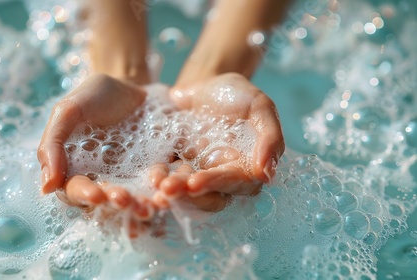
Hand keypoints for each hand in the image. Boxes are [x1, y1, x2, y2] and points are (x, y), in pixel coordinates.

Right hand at [37, 74, 156, 221]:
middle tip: (125, 200)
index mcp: (75, 168)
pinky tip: (168, 193)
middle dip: (115, 203)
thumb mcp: (69, 111)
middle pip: (106, 201)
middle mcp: (101, 178)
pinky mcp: (154, 172)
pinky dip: (162, 193)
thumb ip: (53, 144)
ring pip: (133, 199)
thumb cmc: (95, 95)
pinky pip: (158, 188)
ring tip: (148, 205)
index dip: (84, 195)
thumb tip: (46, 187)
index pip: (75, 190)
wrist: (132, 83)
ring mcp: (129, 177)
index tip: (96, 195)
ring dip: (139, 206)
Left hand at [151, 73, 284, 210]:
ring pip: (186, 194)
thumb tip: (266, 175)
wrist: (203, 83)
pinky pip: (167, 179)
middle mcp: (221, 175)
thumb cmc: (236, 94)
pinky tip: (150, 175)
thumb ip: (270, 137)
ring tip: (157, 184)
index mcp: (245, 166)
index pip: (234, 184)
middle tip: (168, 189)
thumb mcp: (259, 106)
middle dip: (188, 196)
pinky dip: (158, 180)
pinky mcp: (174, 166)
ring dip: (171, 192)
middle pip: (208, 197)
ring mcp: (196, 173)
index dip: (215, 185)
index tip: (196, 182)